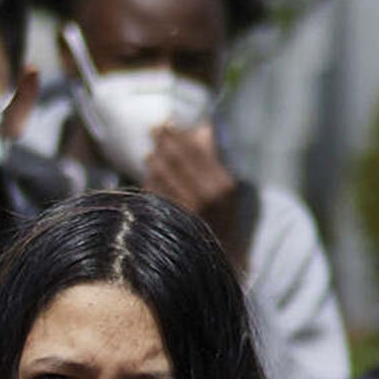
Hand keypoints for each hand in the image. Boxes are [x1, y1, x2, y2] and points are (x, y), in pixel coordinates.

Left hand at [135, 113, 250, 233]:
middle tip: (153, 128)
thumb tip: (202, 128)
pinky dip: (150, 180)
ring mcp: (187, 209)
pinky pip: (155, 193)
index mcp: (222, 184)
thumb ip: (214, 158)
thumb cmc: (226, 219)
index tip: (167, 121)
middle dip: (163, 141)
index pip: (195, 151)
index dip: (178, 134)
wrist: (222, 257)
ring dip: (153, 160)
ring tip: (150, 153)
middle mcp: (205, 195)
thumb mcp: (228, 188)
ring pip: (162, 175)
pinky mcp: (171, 219)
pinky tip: (149, 175)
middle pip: (176, 160)